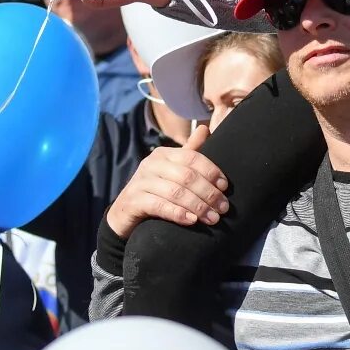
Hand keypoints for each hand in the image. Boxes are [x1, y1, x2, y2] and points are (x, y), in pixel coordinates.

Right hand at [106, 123, 229, 238]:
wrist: (124, 214)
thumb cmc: (155, 192)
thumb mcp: (172, 171)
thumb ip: (189, 153)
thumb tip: (205, 128)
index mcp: (164, 154)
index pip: (192, 157)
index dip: (211, 171)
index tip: (225, 187)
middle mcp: (150, 164)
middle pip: (186, 176)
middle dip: (208, 193)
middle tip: (223, 208)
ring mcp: (140, 182)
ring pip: (175, 192)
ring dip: (198, 206)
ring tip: (213, 218)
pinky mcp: (133, 200)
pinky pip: (159, 205)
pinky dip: (178, 213)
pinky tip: (192, 221)